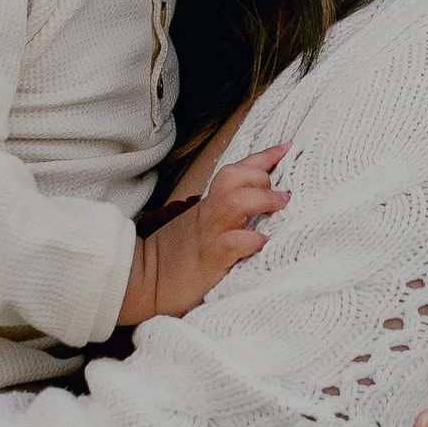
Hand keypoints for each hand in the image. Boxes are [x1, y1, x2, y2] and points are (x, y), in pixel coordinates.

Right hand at [120, 144, 289, 323]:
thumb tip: (256, 212)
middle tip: (281, 191)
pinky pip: (232, 242)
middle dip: (261, 176)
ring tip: (279, 205)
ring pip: (234, 201)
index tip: (286, 147)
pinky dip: (251, 240)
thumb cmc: (173, 258)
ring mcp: (209, 234)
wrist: (141, 279)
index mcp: (208, 206)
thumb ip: (220, 217)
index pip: (235, 171)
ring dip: (261, 199)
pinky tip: (263, 243)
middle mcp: (208, 214)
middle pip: (232, 176)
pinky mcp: (210, 259)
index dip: (263, 157)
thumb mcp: (198, 228)